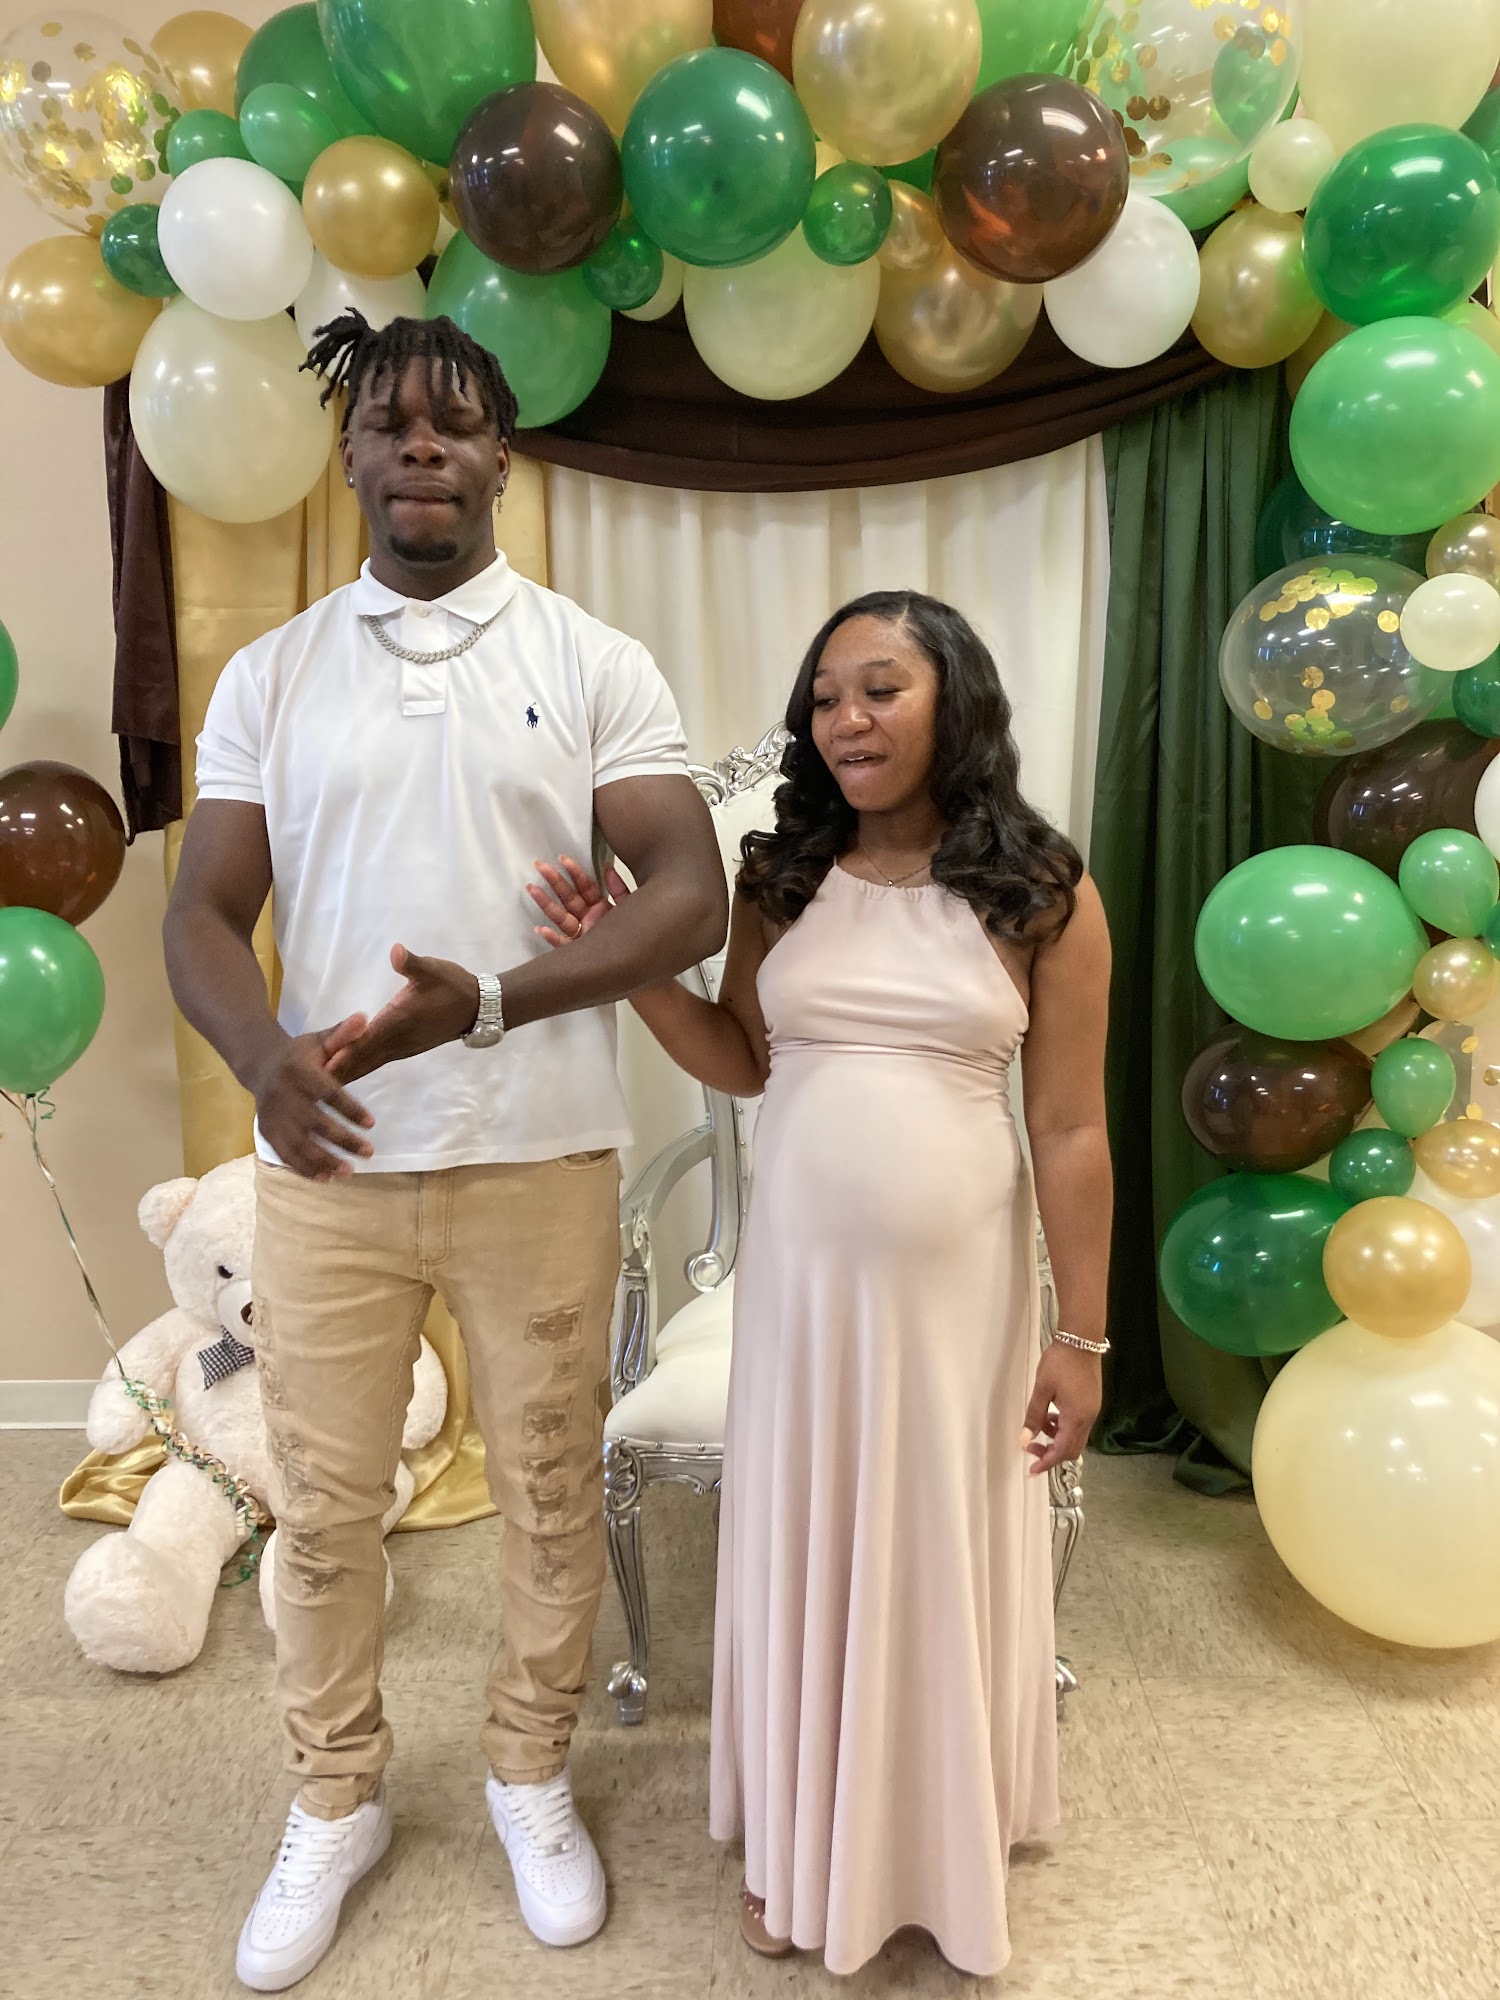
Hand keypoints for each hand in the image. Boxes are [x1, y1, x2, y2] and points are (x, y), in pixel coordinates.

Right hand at [250, 1017, 374, 1181]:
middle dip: (342, 1140)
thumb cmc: (296, 1054)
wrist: (257, 1063)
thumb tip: (365, 1018)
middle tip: (369, 1152)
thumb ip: (342, 1034)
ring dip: (324, 1160)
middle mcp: (284, 1097)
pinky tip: (326, 1179)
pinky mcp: (267, 1131)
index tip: (371, 1123)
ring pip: (299, 1143)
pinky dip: (304, 1168)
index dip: (349, 1109)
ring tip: (349, 1171)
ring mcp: (273, 1117)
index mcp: (299, 1072)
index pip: (328, 1093)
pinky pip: (285, 1153)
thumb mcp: (318, 1040)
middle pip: (315, 1123)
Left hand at [326, 945, 479, 1084]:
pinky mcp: (404, 1049)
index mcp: (399, 1021)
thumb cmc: (452, 985)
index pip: (366, 1040)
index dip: (344, 1053)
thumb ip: (412, 964)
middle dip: (336, 1072)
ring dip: (346, 1074)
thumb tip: (396, 951)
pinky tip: (346, 1074)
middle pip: (362, 1059)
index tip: (321, 1066)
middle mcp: (398, 1040)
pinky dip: (359, 1069)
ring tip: (319, 1087)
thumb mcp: (433, 970)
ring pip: (368, 1064)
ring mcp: (402, 1048)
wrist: (476, 1007)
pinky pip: (376, 1062)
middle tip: (307, 1087)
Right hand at [527, 855, 629, 948]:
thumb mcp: (631, 908)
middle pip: (568, 898)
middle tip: (540, 866)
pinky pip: (562, 946)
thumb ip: (620, 889)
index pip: (585, 887)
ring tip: (532, 889)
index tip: (563, 859)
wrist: (641, 964)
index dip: (574, 873)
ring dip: (546, 903)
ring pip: (561, 918)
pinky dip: (552, 938)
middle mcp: (588, 920)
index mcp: (600, 908)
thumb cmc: (637, 936)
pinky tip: (541, 929)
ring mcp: (581, 936)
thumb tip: (608, 867)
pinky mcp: (579, 953)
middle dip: (554, 881)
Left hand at [1020, 1342, 1102, 1478]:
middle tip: (1032, 1447)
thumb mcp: (1042, 1389)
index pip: (1062, 1451)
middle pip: (1072, 1449)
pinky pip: (1079, 1425)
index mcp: (1077, 1417)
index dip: (1047, 1462)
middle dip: (1052, 1453)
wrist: (1081, 1340)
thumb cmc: (1060, 1362)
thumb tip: (1025, 1439)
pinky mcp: (1093, 1402)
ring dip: (1058, 1438)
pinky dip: (1065, 1427)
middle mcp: (1088, 1418)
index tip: (1032, 1470)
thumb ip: (1034, 1416)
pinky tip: (1053, 1414)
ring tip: (1041, 1424)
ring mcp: (1093, 1410)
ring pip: (1076, 1437)